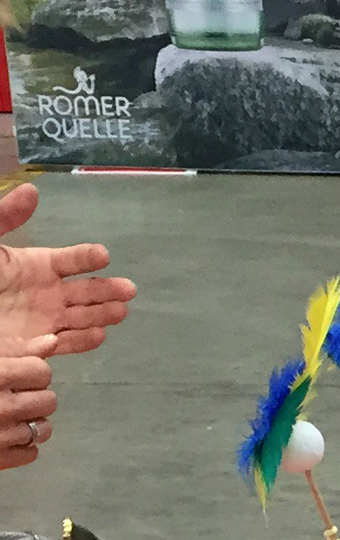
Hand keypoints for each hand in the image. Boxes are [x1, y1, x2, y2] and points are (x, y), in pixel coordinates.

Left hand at [0, 183, 137, 357]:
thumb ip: (4, 217)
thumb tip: (32, 190)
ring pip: (82, 318)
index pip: (70, 261)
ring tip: (120, 312)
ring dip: (102, 315)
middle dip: (107, 290)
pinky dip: (81, 342)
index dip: (87, 258)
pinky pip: (65, 345)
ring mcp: (42, 322)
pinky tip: (98, 335)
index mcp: (33, 266)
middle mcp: (44, 294)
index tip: (103, 256)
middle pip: (85, 292)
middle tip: (128, 290)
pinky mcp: (34, 348)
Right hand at [0, 339, 56, 470]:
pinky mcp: (0, 459)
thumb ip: (15, 349)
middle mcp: (2, 405)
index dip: (32, 373)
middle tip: (14, 398)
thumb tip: (53, 341)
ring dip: (31, 423)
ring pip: (44, 429)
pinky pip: (31, 453)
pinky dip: (22, 447)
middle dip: (34, 398)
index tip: (17, 377)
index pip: (42, 371)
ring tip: (10, 418)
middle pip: (48, 401)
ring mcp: (1, 435)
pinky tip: (6, 438)